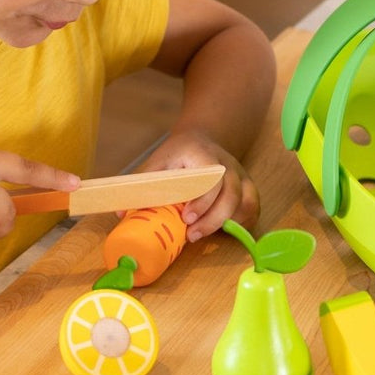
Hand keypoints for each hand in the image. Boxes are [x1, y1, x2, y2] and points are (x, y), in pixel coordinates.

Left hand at [137, 131, 258, 241]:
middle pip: (231, 195)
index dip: (202, 201)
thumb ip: (144, 184)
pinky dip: (241, 224)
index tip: (186, 217)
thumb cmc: (179, 153)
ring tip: (204, 234)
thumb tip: (122, 213)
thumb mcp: (159, 160)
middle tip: (191, 234)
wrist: (203, 139)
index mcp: (206, 156)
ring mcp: (242, 177)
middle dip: (212, 219)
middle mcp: (229, 165)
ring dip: (227, 223)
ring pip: (246, 203)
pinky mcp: (248, 188)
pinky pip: (252, 210)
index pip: (212, 179)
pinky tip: (223, 232)